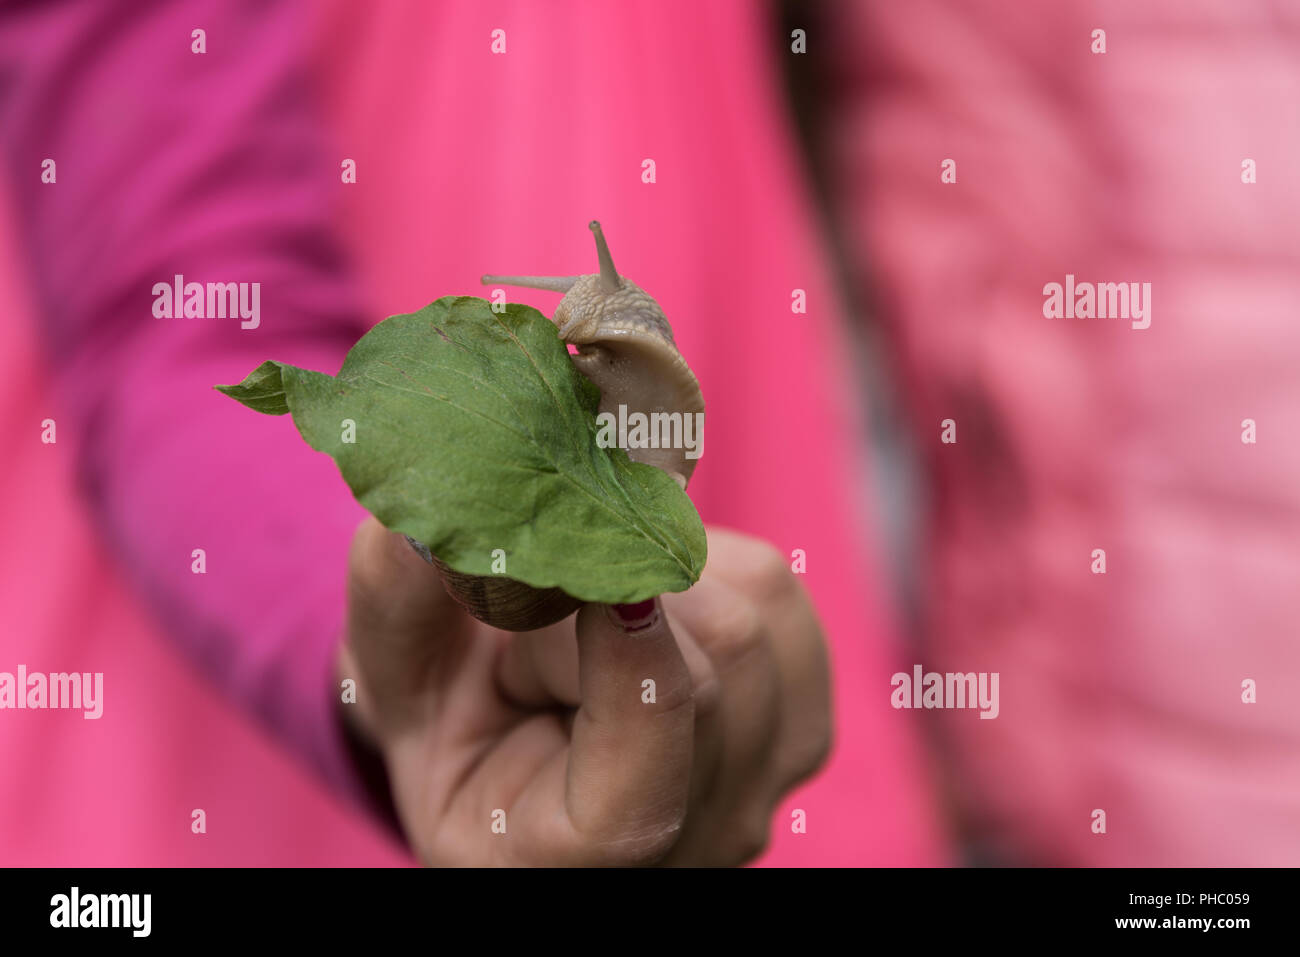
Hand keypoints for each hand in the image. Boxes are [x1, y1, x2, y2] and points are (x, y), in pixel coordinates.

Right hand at [337, 516, 830, 865]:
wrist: (534, 745)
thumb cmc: (459, 728)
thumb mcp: (396, 684)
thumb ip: (396, 609)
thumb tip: (413, 527)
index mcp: (576, 864)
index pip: (642, 793)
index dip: (627, 666)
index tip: (582, 572)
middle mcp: (696, 841)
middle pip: (709, 677)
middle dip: (615, 595)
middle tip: (548, 578)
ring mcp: (763, 786)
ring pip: (751, 626)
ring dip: (661, 576)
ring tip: (590, 608)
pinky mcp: (802, 718)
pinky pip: (778, 600)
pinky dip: (713, 565)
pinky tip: (654, 599)